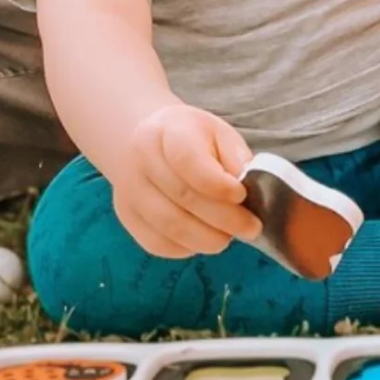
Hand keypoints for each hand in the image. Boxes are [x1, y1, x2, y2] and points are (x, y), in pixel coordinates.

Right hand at [108, 102, 262, 259]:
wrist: (144, 142)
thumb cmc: (190, 138)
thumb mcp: (217, 132)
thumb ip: (235, 156)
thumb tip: (252, 184)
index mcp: (164, 131)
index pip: (187, 161)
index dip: (218, 184)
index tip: (242, 195)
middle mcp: (139, 160)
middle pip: (182, 197)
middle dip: (224, 218)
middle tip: (251, 227)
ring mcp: (128, 191)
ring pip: (170, 226)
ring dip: (207, 239)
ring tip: (229, 236)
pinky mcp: (127, 217)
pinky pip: (159, 244)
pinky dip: (187, 248)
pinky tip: (204, 237)